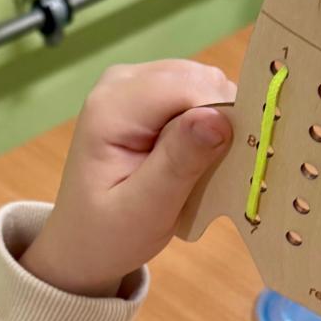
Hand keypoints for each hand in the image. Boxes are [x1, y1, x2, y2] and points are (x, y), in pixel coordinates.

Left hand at [22, 60, 234, 297]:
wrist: (82, 241)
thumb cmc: (109, 234)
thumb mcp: (145, 210)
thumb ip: (178, 162)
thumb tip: (217, 117)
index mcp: (110, 108)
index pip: (186, 87)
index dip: (221, 115)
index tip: (237, 158)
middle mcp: (120, 82)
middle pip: (198, 80)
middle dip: (222, 119)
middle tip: (223, 171)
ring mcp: (134, 83)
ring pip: (205, 83)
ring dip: (219, 122)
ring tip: (209, 168)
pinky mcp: (149, 92)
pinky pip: (199, 92)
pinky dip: (210, 121)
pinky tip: (200, 155)